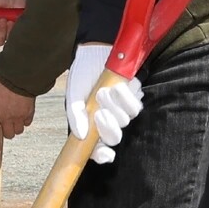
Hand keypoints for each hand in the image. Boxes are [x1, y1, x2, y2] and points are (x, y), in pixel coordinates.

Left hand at [0, 77, 36, 141]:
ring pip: (18, 131)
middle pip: (8, 135)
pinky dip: (24, 121)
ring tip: (12, 117)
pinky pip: (27, 123)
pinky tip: (21, 113)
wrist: (17, 75)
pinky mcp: (29, 112)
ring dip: (15, 128)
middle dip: (5, 132)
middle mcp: (7, 118)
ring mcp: (19, 116)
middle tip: (3, 122)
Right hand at [63, 43, 144, 164]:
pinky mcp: (134, 99)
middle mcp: (108, 121)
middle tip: (99, 113)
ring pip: (125, 122)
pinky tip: (117, 87)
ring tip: (103, 92)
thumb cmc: (83, 74)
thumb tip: (80, 135)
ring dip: (114, 108)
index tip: (103, 154)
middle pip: (114, 139)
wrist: (96, 52)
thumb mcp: (73, 95)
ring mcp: (122, 111)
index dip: (102, 155)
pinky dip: (126, 99)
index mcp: (91, 125)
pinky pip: (135, 108)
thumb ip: (75, 115)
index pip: (97, 149)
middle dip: (108, 129)